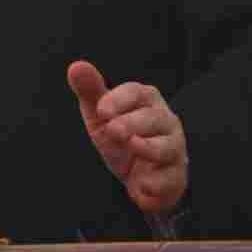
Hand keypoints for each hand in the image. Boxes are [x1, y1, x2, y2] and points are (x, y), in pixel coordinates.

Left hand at [66, 60, 187, 214]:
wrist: (135, 174)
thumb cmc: (119, 134)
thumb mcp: (101, 115)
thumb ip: (90, 91)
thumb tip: (76, 67)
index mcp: (145, 101)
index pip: (136, 92)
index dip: (119, 100)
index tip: (101, 111)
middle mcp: (165, 121)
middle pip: (153, 118)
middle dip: (132, 123)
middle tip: (113, 130)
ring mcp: (174, 149)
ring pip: (168, 146)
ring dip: (149, 148)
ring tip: (132, 147)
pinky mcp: (176, 177)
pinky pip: (171, 179)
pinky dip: (156, 183)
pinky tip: (140, 184)